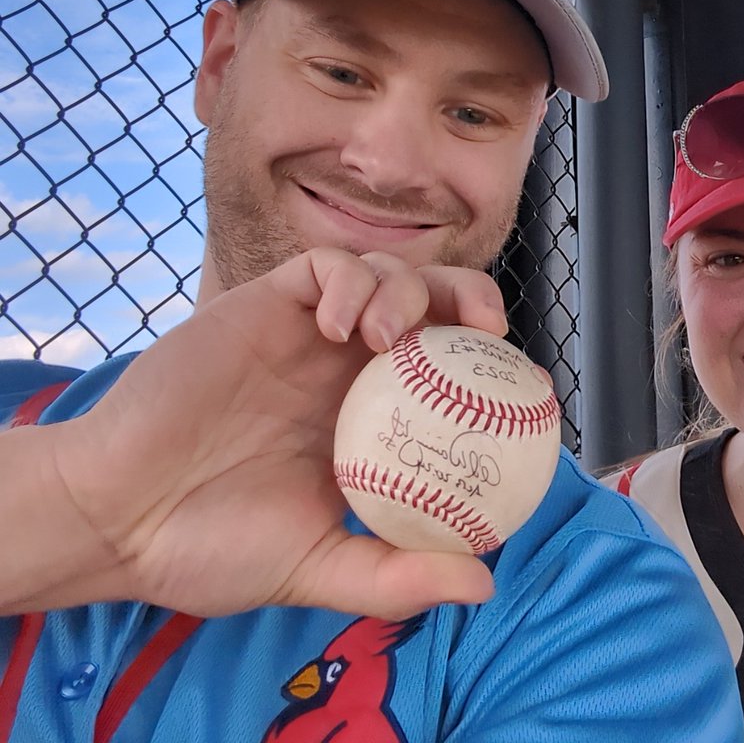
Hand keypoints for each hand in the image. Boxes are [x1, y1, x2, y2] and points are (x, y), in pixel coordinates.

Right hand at [44, 248, 503, 618]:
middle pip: (435, 302)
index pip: (452, 370)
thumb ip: (396, 574)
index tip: (523, 385)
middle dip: (470, 298)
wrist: (116, 517)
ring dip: (406, 290)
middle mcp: (349, 365)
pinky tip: (339, 323)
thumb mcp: (319, 566)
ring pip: (386, 272)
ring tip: (389, 339)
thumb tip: (485, 581)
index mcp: (373, 417)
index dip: (491, 366)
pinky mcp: (265, 302)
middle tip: (483, 331)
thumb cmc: (213, 545)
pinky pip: (323, 265)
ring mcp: (308, 330)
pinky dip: (348, 281)